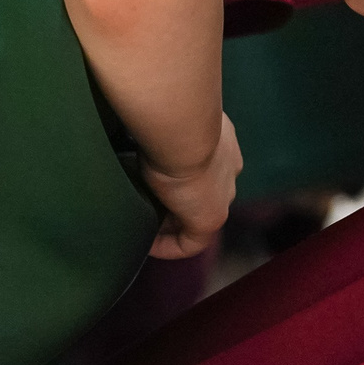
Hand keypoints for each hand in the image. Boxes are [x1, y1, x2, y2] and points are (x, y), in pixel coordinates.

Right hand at [144, 113, 239, 258]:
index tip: (152, 186)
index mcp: (221, 142)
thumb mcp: (166, 121)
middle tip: (144, 208)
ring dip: (170, 222)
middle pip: (201, 193)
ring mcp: (224, 192)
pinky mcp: (213, 217)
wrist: (184, 126)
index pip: (204, 166)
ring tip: (142, 225)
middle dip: (174, 203)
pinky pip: (192, 242)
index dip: (179, 180)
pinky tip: (147, 244)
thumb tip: (134, 130)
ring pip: (197, 214)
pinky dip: (169, 246)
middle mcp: (229, 167)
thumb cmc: (168, 117)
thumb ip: (159, 129)